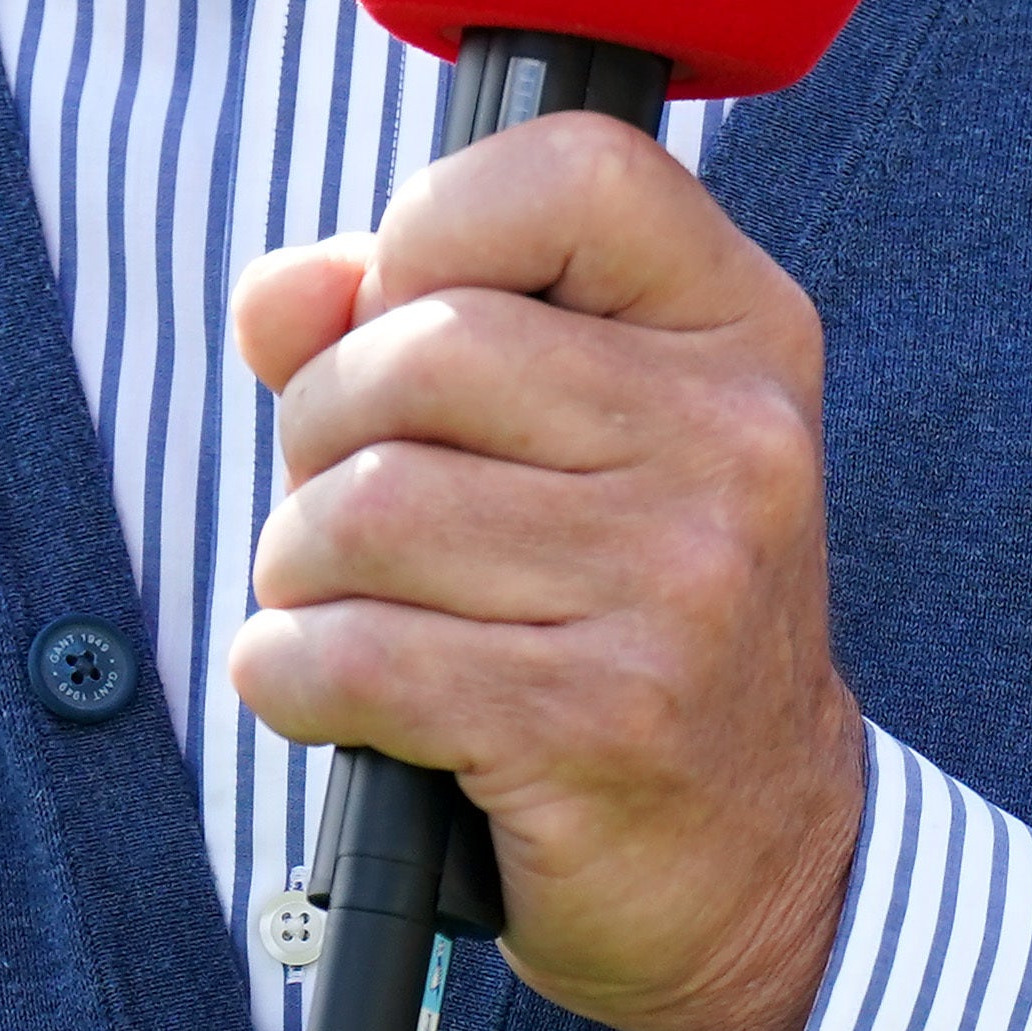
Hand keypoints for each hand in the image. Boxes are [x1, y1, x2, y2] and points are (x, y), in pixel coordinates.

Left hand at [228, 111, 864, 1030]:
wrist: (755, 858)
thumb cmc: (622, 608)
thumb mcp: (563, 430)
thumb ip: (404, 324)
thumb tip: (276, 294)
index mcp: (738, 331)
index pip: (571, 173)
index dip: (435, 223)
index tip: (401, 313)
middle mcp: (734, 441)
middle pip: (423, 350)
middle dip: (323, 429)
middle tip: (345, 504)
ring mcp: (681, 584)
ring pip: (365, 508)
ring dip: (297, 567)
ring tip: (343, 604)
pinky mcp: (600, 722)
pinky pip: (351, 655)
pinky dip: (289, 674)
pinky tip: (326, 692)